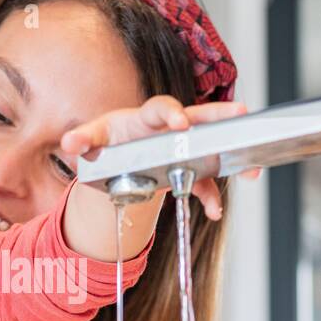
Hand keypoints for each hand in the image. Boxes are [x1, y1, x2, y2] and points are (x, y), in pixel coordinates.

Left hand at [61, 94, 260, 220]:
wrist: (119, 153)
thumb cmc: (110, 139)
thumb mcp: (94, 138)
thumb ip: (82, 139)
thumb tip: (69, 143)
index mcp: (146, 118)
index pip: (161, 108)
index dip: (171, 114)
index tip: (181, 124)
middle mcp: (171, 128)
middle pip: (200, 116)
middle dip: (220, 116)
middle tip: (240, 114)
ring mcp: (184, 147)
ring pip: (213, 145)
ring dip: (231, 154)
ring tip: (251, 168)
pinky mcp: (189, 168)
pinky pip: (205, 181)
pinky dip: (211, 196)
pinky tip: (215, 211)